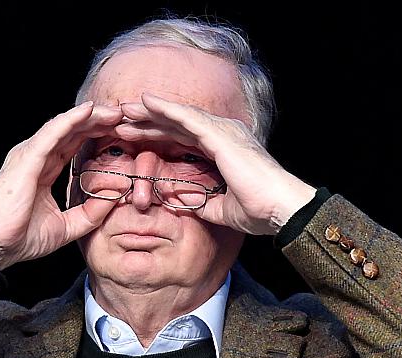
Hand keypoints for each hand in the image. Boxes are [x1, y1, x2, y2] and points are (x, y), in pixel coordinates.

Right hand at [0, 101, 123, 269]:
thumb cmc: (19, 238)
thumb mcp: (66, 227)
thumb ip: (90, 213)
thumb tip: (114, 198)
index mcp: (43, 171)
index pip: (74, 145)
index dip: (97, 136)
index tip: (122, 132)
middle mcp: (35, 158)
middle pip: (72, 131)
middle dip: (98, 121)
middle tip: (125, 116)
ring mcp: (29, 155)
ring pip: (64, 126)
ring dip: (90, 116)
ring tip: (115, 110)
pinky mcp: (26, 159)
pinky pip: (52, 133)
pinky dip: (71, 120)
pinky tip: (90, 111)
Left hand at [117, 93, 316, 234]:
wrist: (279, 209)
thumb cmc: (258, 210)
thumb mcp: (220, 209)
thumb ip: (200, 202)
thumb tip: (181, 202)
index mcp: (223, 149)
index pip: (183, 138)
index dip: (157, 135)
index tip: (133, 136)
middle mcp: (223, 134)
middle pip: (177, 124)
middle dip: (148, 121)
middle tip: (121, 118)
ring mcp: (222, 131)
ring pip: (178, 117)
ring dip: (150, 112)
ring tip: (124, 109)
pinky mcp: (220, 134)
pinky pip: (187, 117)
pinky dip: (165, 108)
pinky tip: (145, 102)